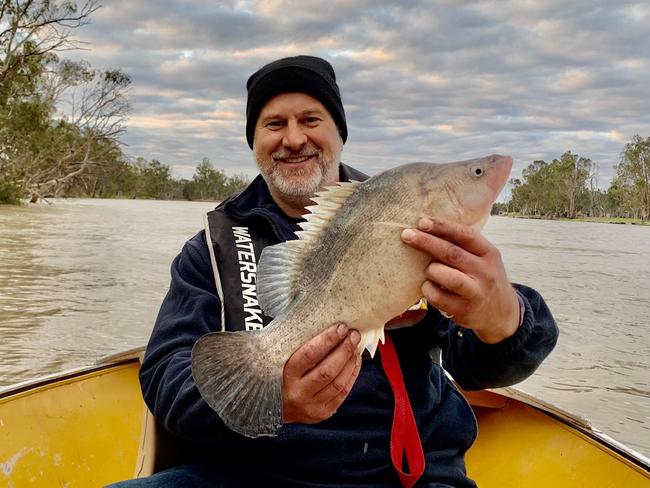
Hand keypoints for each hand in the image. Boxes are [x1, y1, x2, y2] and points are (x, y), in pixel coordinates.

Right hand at [282, 323, 361, 423]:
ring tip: (356, 346)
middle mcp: (298, 393)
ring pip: (338, 383)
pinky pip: (342, 393)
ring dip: (350, 362)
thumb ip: (295, 344)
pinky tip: (355, 361)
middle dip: (344, 350)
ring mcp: (311, 406)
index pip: (309, 355)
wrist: (271, 408)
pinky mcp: (322, 413)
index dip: (328, 340)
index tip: (340, 327)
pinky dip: (351, 375)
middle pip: (327, 370)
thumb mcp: (278, 359)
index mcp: (285, 376)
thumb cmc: (277, 375)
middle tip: (353, 335)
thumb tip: (319, 323)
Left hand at [401, 217, 519, 343]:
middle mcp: (485, 272)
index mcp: (489, 253)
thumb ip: (461, 245)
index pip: (466, 235)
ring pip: (448, 277)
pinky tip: (427, 287)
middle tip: (407, 235)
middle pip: (452, 254)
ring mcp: (475, 292)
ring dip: (431, 270)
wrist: (500, 312)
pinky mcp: (464, 311)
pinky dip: (428, 290)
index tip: (423, 221)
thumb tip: (427, 227)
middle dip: (427, 242)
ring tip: (427, 270)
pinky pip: (439, 297)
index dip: (443, 227)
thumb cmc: (481, 277)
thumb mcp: (482, 258)